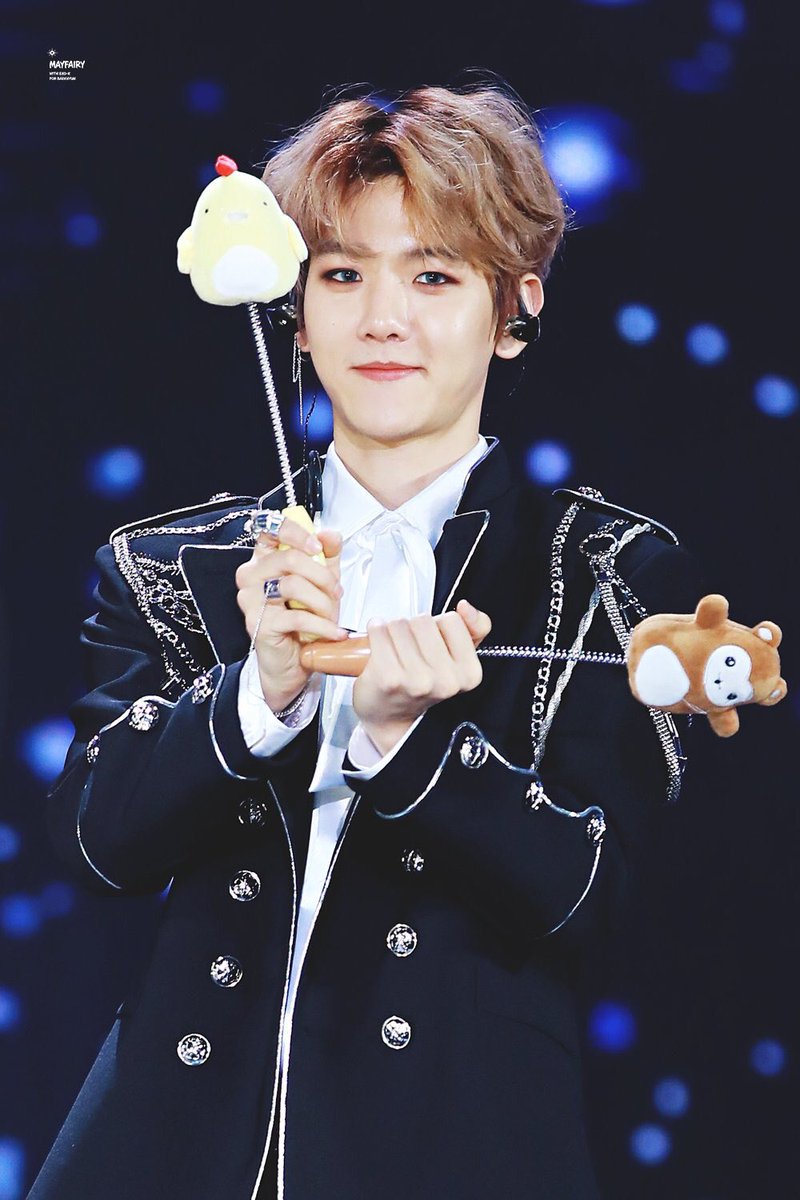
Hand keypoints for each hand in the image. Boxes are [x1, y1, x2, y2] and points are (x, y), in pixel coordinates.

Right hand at [235, 516, 346, 711]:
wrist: (292, 664)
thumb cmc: (304, 622)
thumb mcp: (322, 583)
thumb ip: (328, 556)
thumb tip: (330, 534)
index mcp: (264, 559)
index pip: (268, 528)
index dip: (295, 532)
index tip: (317, 547)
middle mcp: (251, 576)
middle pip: (288, 559)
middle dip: (322, 575)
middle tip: (336, 592)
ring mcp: (251, 600)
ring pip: (292, 586)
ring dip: (322, 602)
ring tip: (332, 615)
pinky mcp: (258, 624)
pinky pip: (296, 617)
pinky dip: (322, 625)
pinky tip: (334, 632)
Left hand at [352, 599, 491, 755]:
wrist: (389, 715)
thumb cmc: (419, 683)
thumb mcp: (456, 656)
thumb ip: (474, 627)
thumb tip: (465, 607)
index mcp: (469, 673)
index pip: (452, 620)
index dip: (437, 627)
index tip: (431, 645)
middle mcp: (446, 681)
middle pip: (424, 620)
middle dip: (412, 628)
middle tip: (408, 649)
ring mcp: (417, 681)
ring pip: (400, 624)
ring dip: (391, 631)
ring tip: (393, 651)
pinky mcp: (389, 678)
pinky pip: (379, 632)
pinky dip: (374, 633)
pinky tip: (377, 649)